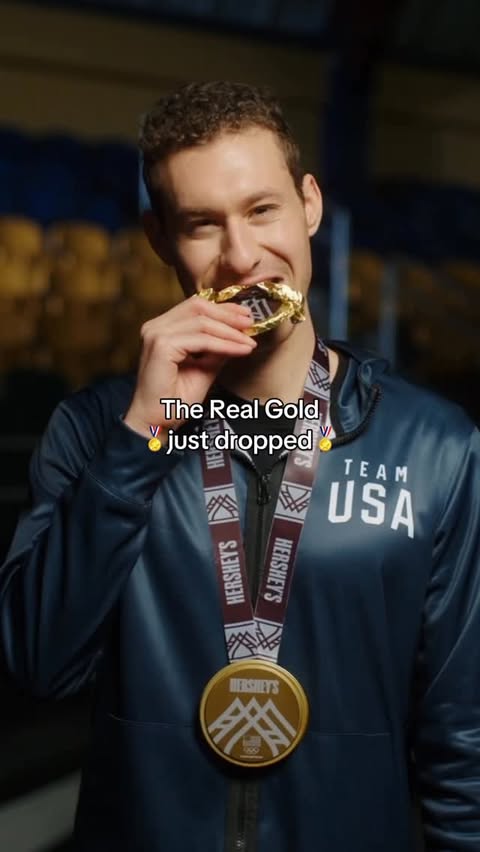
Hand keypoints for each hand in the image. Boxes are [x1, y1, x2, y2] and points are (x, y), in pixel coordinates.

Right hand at [124, 294, 255, 437]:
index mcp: (162, 328)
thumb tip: (240, 334)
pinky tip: (240, 350)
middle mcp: (155, 327)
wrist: (155, 423)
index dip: (223, 309)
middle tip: (251, 323)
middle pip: (198, 306)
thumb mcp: (204, 368)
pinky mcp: (162, 346)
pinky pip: (201, 340)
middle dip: (228, 314)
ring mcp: (156, 334)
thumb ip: (217, 349)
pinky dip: (224, 344)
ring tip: (249, 341)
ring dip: (230, 331)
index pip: (195, 306)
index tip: (247, 317)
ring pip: (202, 321)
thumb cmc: (174, 401)